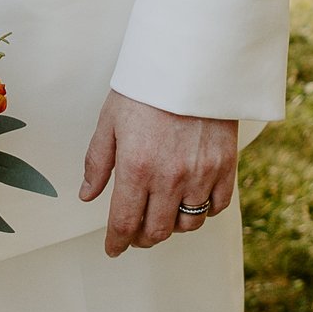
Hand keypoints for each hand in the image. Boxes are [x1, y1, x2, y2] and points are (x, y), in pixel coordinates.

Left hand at [79, 90, 237, 256]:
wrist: (192, 62)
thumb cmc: (147, 88)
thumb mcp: (110, 121)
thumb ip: (97, 162)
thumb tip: (87, 195)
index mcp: (136, 167)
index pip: (125, 223)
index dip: (117, 243)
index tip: (114, 249)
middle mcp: (169, 177)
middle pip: (156, 231)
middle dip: (141, 239)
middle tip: (135, 233)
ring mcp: (200, 174)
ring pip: (188, 224)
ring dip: (172, 227)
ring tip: (162, 214)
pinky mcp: (225, 166)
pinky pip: (216, 206)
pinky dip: (203, 212)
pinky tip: (191, 201)